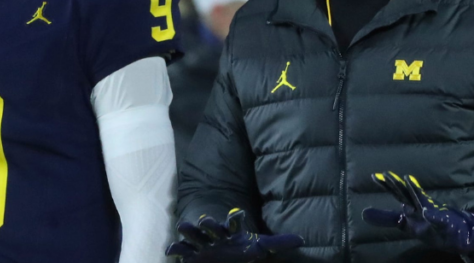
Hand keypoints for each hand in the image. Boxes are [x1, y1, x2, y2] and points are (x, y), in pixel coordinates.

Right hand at [166, 208, 303, 262]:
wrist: (227, 260)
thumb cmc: (243, 252)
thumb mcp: (261, 248)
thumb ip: (279, 244)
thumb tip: (302, 240)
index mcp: (232, 231)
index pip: (234, 220)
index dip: (236, 217)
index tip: (239, 214)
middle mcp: (215, 234)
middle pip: (210, 223)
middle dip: (208, 222)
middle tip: (208, 221)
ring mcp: (201, 243)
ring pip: (191, 232)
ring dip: (188, 230)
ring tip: (184, 228)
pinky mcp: (191, 255)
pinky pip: (181, 250)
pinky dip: (175, 249)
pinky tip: (171, 251)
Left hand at [361, 172, 473, 254]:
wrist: (460, 234)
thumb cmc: (430, 227)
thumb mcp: (405, 225)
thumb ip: (386, 218)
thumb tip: (363, 213)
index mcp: (411, 206)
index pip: (396, 193)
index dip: (386, 185)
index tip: (374, 175)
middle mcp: (421, 206)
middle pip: (407, 193)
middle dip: (397, 184)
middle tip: (386, 174)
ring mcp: (433, 213)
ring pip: (422, 201)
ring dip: (414, 190)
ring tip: (407, 179)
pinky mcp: (445, 223)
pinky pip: (438, 220)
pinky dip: (433, 216)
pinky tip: (426, 212)